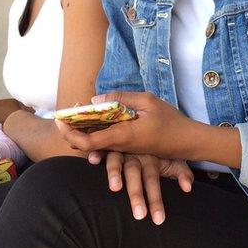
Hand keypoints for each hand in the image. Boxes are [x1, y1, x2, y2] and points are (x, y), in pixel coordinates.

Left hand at [56, 92, 194, 161]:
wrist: (188, 141)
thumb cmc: (171, 121)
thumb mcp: (148, 101)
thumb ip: (121, 98)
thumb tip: (96, 99)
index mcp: (122, 136)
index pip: (88, 142)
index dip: (69, 133)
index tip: (60, 120)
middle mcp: (120, 145)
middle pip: (87, 143)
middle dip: (72, 130)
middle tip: (65, 114)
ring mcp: (124, 149)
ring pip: (96, 143)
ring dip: (84, 131)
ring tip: (77, 114)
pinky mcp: (130, 148)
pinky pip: (107, 142)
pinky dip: (97, 132)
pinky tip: (96, 120)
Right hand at [96, 152, 192, 224]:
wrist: (149, 123)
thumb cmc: (160, 149)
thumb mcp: (173, 159)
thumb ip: (181, 173)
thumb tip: (188, 188)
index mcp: (152, 161)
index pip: (154, 182)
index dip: (155, 200)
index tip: (158, 220)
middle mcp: (136, 156)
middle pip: (136, 176)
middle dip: (137, 195)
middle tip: (139, 215)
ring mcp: (121, 150)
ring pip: (117, 162)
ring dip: (115, 173)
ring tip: (115, 188)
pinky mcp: (108, 145)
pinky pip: (102, 148)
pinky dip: (97, 153)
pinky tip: (93, 160)